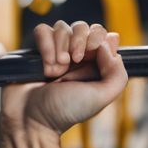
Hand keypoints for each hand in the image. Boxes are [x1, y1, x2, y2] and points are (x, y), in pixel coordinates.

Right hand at [0, 21, 128, 135]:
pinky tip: (45, 66)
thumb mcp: (101, 97)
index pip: (102, 34)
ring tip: (55, 72)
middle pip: (83, 26)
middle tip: (72, 61)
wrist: (31, 120)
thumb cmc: (66, 111)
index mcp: (95, 65)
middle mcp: (76, 56)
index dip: (97, 38)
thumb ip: (117, 73)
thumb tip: (110, 43)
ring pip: (62, 27)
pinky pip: (42, 30)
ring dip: (60, 47)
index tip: (90, 54)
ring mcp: (55, 52)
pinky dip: (45, 45)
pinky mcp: (36, 51)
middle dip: (78, 41)